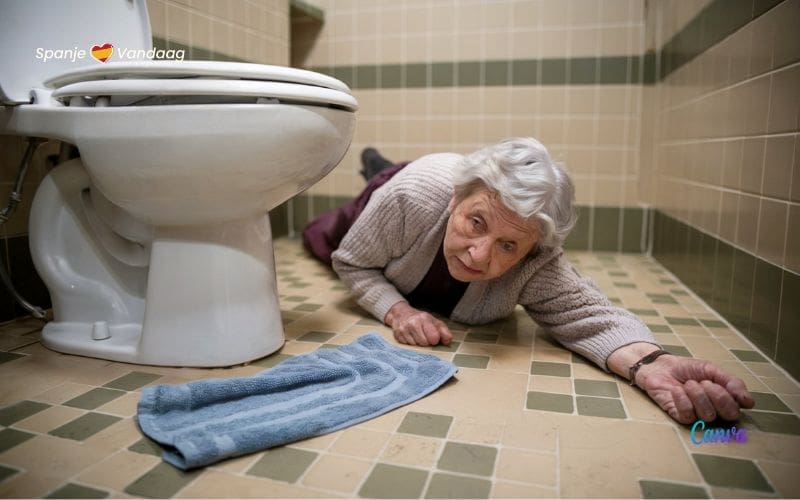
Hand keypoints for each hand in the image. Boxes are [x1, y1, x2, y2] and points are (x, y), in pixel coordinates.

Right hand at [384, 301, 452, 346]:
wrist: (400, 314)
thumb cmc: (420, 319)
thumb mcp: (433, 321)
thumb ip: (443, 331)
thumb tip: (447, 341)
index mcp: (424, 318)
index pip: (433, 337)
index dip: (435, 339)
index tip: (434, 338)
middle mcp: (413, 323)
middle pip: (424, 343)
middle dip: (426, 342)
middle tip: (424, 336)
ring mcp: (404, 329)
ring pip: (416, 346)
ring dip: (417, 343)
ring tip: (416, 335)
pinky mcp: (397, 335)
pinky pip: (407, 346)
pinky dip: (410, 343)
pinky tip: (410, 336)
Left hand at [634, 353, 754, 423]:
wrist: (661, 366)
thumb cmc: (687, 369)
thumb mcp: (712, 370)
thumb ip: (732, 383)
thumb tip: (749, 402)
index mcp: (725, 400)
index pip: (738, 408)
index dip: (731, 395)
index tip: (717, 382)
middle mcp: (714, 411)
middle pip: (728, 414)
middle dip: (717, 395)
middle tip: (703, 382)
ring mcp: (697, 416)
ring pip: (708, 415)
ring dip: (697, 394)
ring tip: (688, 384)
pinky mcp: (680, 417)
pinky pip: (688, 415)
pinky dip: (682, 399)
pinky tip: (676, 390)